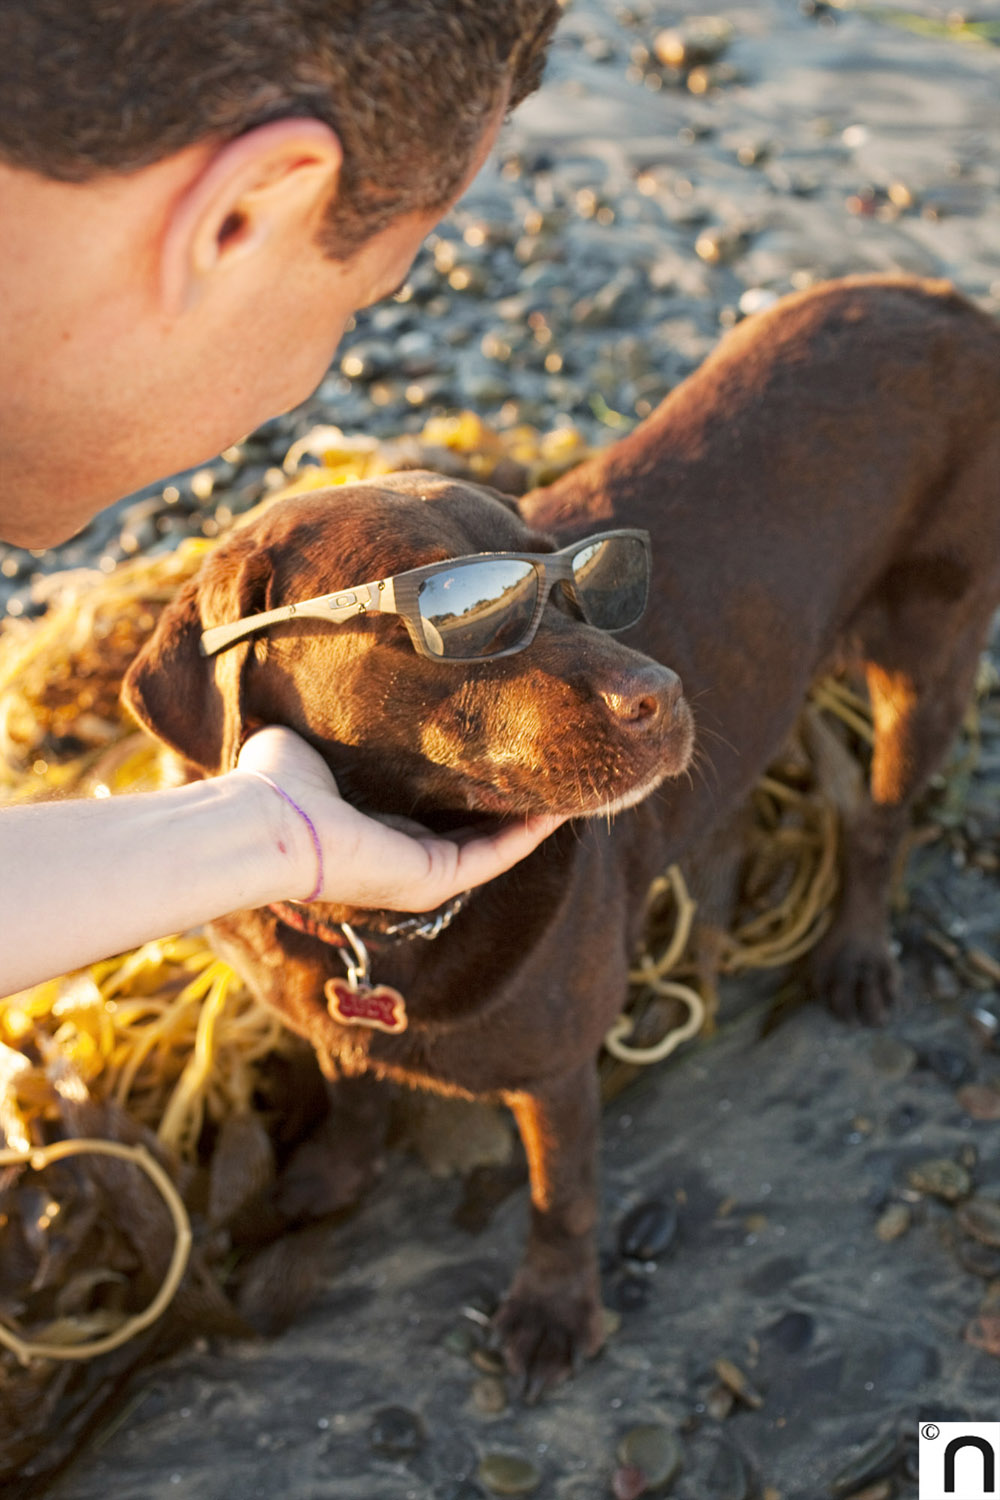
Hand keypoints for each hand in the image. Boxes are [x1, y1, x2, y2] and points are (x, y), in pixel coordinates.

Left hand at [235, 726, 563, 910]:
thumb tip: (335, 678)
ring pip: (493, 847)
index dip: (474, 787)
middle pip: (474, 834)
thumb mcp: (317, 743)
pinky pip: (495, 855)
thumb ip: (342, 726)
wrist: (266, 819)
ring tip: (568, 785)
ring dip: (531, 819)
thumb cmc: (276, 784)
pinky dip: (527, 833)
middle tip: (548, 768)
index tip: (502, 751)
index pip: (438, 815)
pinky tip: (556, 806)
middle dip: (513, 803)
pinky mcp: (434, 878)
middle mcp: (403, 860)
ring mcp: (421, 875)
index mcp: (377, 832)